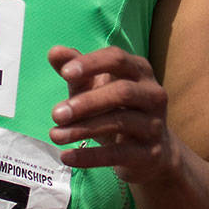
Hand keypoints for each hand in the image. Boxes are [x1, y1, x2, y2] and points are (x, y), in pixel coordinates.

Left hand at [46, 46, 179, 184]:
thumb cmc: (117, 111)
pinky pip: (118, 154)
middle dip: (86, 102)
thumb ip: (77, 71)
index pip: (117, 59)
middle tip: (55, 114)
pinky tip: (66, 157)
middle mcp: (153, 94)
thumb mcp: (96, 88)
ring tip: (54, 135)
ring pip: (120, 123)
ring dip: (83, 129)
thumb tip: (54, 52)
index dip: (91, 64)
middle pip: (122, 92)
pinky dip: (90, 156)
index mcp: (139, 71)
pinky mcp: (149, 153)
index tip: (65, 73)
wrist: (151, 153)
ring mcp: (154, 125)